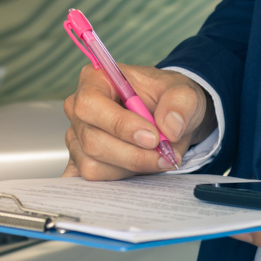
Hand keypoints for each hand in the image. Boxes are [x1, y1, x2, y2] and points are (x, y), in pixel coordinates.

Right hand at [62, 63, 216, 180]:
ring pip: (92, 164)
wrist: (167, 117)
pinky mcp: (80, 159)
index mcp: (95, 80)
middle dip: (132, 154)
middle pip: (92, 140)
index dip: (120, 125)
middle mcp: (79, 108)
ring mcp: (77, 136)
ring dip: (129, 168)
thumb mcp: (184, 92)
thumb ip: (180, 103)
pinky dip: (115, 179)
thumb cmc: (166, 99)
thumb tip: (169, 127)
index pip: (91, 105)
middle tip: (163, 154)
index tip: (152, 137)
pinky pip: (90, 177)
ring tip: (154, 159)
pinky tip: (134, 171)